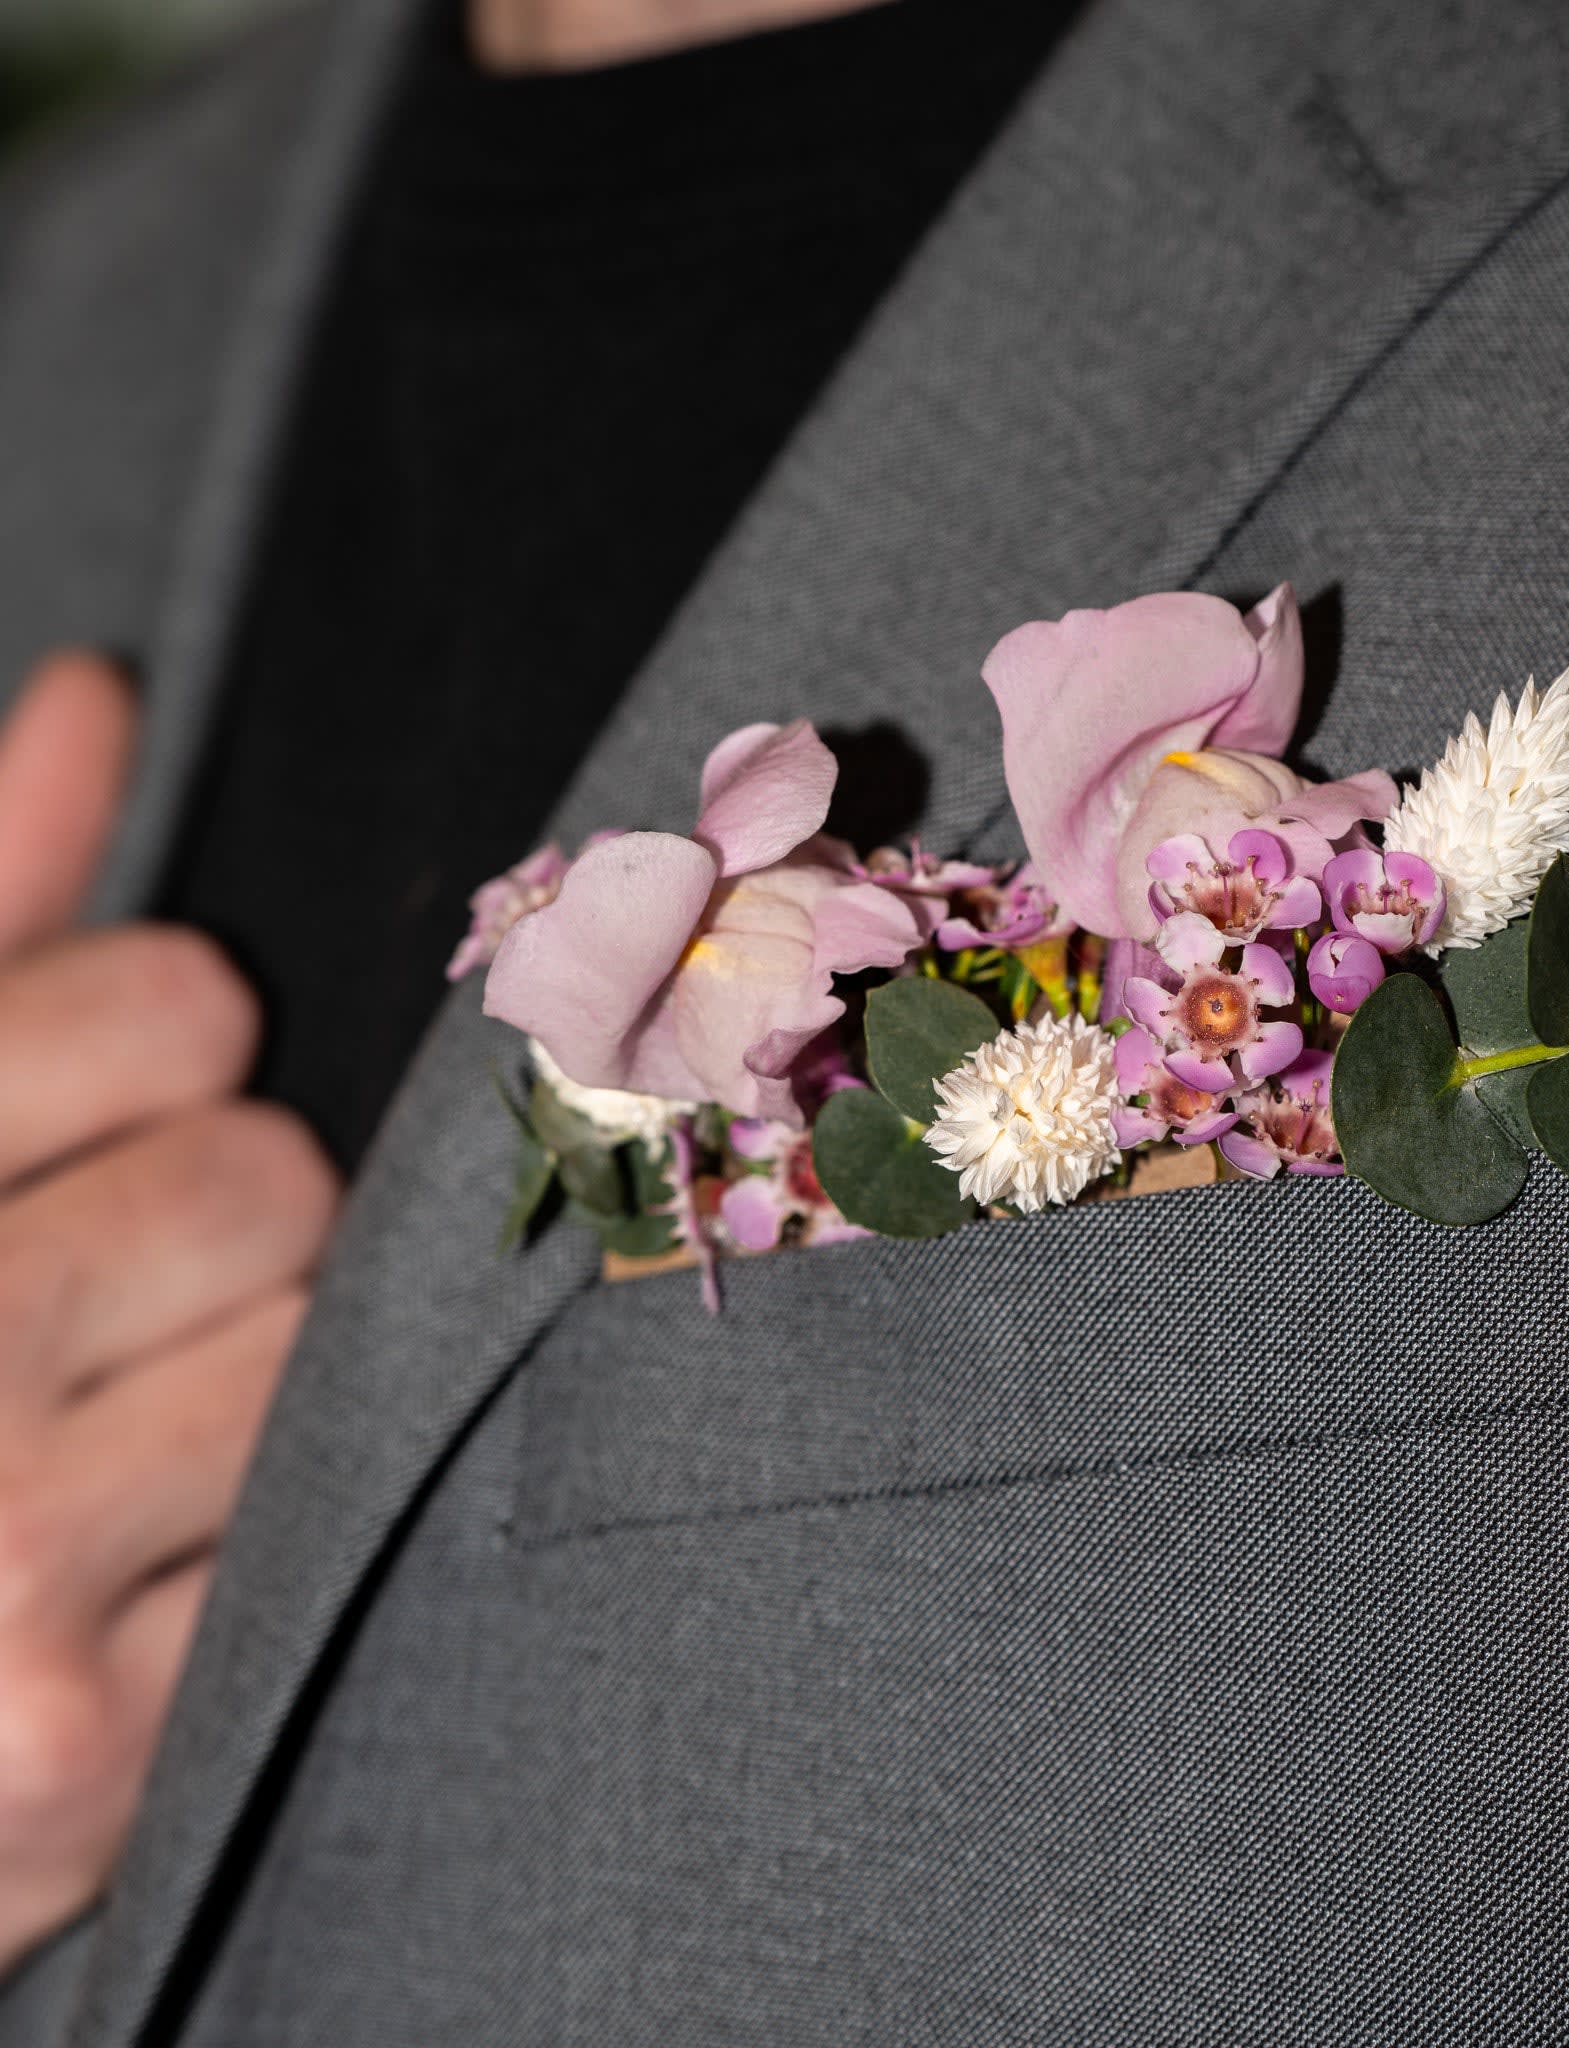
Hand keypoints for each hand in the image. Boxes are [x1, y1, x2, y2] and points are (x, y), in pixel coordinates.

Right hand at [0, 654, 338, 1974]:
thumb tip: (103, 697)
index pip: (168, 1004)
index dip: (161, 1042)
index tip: (98, 1107)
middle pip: (269, 1174)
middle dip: (209, 1214)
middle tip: (85, 1292)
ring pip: (318, 1349)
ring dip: (245, 1368)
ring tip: (94, 1431)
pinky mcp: (81, 1752)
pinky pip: (314, 1537)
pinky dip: (246, 1544)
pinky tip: (110, 1571)